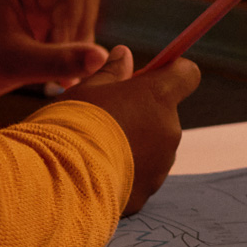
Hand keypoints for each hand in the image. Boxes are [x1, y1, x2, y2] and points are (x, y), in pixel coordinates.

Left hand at [0, 0, 109, 109]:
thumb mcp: (14, 65)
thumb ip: (60, 60)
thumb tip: (103, 57)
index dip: (75, 28)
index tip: (60, 63)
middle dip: (80, 31)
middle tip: (65, 68)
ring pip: (79, 6)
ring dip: (76, 38)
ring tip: (57, 72)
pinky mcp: (31, 9)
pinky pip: (66, 18)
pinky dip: (66, 43)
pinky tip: (52, 68)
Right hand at [61, 47, 199, 213]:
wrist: (60, 179)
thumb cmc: (72, 125)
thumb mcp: (87, 89)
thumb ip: (111, 72)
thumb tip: (124, 54)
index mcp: (157, 97)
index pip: (186, 74)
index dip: (170, 72)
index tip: (147, 76)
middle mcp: (168, 130)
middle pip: (164, 113)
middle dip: (142, 112)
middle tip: (106, 116)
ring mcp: (161, 164)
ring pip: (153, 146)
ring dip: (134, 143)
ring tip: (96, 148)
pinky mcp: (147, 191)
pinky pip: (140, 174)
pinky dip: (125, 170)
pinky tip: (96, 171)